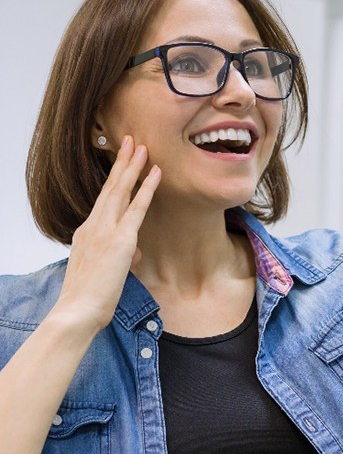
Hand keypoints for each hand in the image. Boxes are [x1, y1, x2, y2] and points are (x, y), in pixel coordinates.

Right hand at [55, 136, 160, 330]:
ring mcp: (105, 230)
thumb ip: (121, 256)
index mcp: (87, 232)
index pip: (104, 199)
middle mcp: (93, 225)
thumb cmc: (88, 298)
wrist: (75, 312)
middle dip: (122, 162)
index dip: (114, 178)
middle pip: (110, 187)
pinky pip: (136, 208)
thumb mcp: (106, 272)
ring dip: (133, 166)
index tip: (122, 160)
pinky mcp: (119, 240)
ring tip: (142, 146)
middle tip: (131, 140)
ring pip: (120, 190)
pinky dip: (147, 188)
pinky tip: (156, 173)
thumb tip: (136, 252)